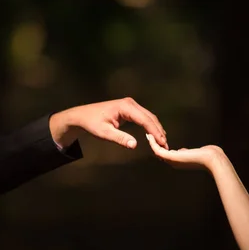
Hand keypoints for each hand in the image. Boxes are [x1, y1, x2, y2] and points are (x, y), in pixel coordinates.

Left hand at [50, 97, 167, 149]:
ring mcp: (131, 105)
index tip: (161, 143)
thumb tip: (134, 145)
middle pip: (150, 117)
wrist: (83, 116)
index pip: (145, 119)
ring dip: (156, 129)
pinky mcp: (130, 109)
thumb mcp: (104, 132)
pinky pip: (144, 117)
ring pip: (149, 117)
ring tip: (163, 143)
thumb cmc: (92, 123)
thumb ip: (119, 138)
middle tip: (165, 146)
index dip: (154, 132)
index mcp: (125, 107)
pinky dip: (151, 127)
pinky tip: (155, 136)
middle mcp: (131, 103)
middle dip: (158, 131)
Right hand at [146, 133, 222, 169]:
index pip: (166, 155)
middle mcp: (174, 163)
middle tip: (149, 136)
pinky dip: (153, 144)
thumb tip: (182, 151)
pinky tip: (150, 136)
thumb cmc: (208, 155)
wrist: (212, 159)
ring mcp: (173, 161)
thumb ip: (186, 153)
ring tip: (147, 135)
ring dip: (152, 143)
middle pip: (160, 154)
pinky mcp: (172, 157)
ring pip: (157, 152)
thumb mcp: (194, 153)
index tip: (156, 139)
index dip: (160, 147)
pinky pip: (158, 150)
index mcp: (179, 162)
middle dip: (154, 145)